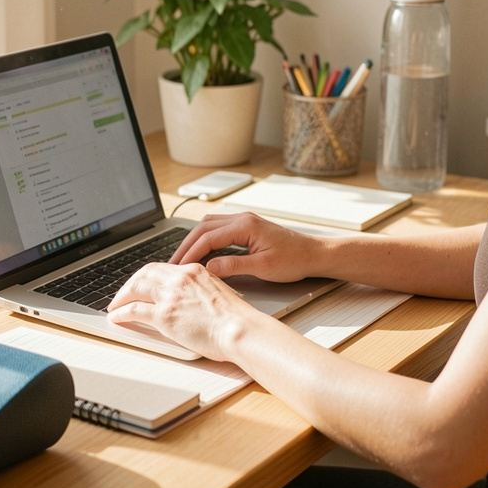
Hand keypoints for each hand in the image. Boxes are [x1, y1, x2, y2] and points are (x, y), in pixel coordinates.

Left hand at [107, 261, 264, 361]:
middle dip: (130, 283)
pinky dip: (121, 312)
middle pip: (145, 273)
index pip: (163, 267)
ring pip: (135, 287)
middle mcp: (180, 278)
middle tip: (123, 294)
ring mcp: (170, 295)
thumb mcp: (218, 294)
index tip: (142, 285)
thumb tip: (189, 303)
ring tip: (115, 306)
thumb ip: (199, 293)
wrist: (240, 329)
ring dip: (121, 296)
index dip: (148, 276)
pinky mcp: (164, 315)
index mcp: (195, 271)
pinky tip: (116, 317)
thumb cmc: (236, 320)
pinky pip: (134, 309)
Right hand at [169, 211, 324, 282]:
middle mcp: (242, 218)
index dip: (191, 253)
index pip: (208, 237)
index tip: (179, 268)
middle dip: (186, 246)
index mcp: (245, 225)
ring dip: (193, 241)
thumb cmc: (294, 260)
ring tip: (182, 259)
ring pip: (209, 226)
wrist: (314, 254)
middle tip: (172, 264)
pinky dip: (205, 241)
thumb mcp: (263, 267)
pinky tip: (199, 254)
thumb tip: (208, 268)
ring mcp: (244, 221)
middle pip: (203, 228)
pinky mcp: (246, 228)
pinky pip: (218, 230)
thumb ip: (234, 266)